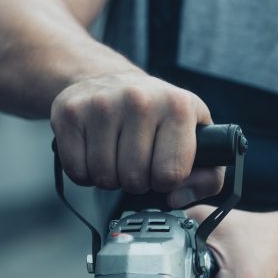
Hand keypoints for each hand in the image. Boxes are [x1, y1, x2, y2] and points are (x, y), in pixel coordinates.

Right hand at [50, 71, 223, 206]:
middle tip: (137, 162)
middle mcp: (140, 100)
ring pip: (104, 177)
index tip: (162, 169)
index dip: (165, 182)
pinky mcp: (71, 112)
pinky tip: (95, 152)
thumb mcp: (196, 137)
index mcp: (178, 107)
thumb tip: (177, 198)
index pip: (171, 174)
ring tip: (117, 156)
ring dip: (110, 177)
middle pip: (135, 180)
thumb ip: (207, 177)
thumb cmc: (157, 115)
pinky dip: (85, 172)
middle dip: (137, 181)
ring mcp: (102, 104)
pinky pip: (77, 170)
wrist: (109, 79)